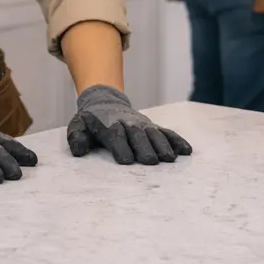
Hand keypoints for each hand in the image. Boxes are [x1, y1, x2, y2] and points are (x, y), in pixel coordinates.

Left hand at [68, 85, 193, 164]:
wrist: (105, 101)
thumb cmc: (91, 121)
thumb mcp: (78, 126)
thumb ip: (77, 138)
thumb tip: (78, 152)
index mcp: (108, 125)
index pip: (115, 136)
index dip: (121, 147)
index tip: (126, 160)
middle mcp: (128, 123)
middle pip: (137, 135)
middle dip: (145, 148)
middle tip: (151, 162)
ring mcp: (143, 125)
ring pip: (154, 134)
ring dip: (163, 145)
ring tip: (170, 158)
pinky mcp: (152, 126)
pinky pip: (166, 132)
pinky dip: (177, 140)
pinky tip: (186, 151)